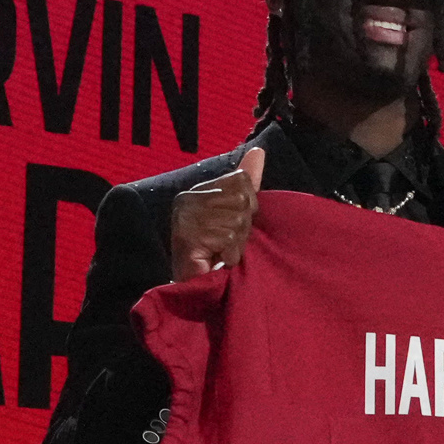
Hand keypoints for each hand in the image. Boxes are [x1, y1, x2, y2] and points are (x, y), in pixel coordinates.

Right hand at [169, 145, 266, 277]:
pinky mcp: (187, 238)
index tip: (230, 230)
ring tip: (220, 255)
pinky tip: (216, 263)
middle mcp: (186, 199)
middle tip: (225, 246)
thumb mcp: (233, 215)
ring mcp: (184, 218)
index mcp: (197, 191)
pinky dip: (230, 256)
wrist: (197, 293)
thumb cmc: (217, 256)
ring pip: (237, 221)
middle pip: (242, 200)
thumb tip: (258, 151)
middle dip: (242, 229)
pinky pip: (228, 239)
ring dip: (236, 245)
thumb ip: (245, 184)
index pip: (241, 181)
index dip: (247, 210)